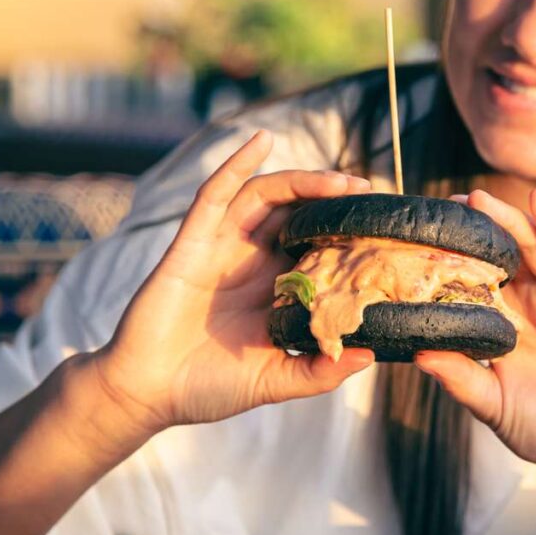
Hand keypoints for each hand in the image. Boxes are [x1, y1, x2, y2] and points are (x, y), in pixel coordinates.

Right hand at [91, 130, 375, 434]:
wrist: (149, 393)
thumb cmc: (209, 387)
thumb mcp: (275, 380)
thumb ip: (318, 372)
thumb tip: (368, 356)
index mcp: (275, 288)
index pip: (319, 246)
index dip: (349, 232)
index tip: (387, 228)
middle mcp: (252, 261)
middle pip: (298, 213)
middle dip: (334, 198)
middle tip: (371, 194)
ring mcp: (222, 247)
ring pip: (267, 197)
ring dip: (303, 181)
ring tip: (341, 181)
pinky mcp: (191, 242)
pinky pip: (215, 194)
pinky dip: (236, 163)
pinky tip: (260, 141)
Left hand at [414, 188, 535, 508]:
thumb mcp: (491, 403)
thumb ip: (459, 377)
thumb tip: (417, 353)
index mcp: (505, 326)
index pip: (473, 281)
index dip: (450, 258)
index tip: (418, 236)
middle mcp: (532, 307)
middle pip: (501, 256)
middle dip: (476, 229)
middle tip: (444, 204)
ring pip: (534, 249)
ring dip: (509, 220)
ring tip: (480, 197)